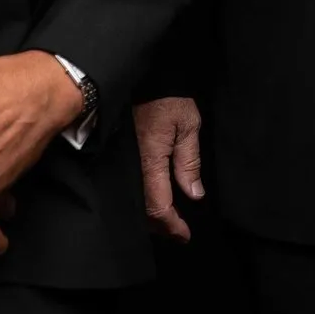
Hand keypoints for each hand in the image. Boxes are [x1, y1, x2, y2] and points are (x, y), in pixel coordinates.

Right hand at [135, 97, 205, 241]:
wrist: (145, 78)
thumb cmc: (169, 98)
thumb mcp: (188, 126)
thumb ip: (189, 162)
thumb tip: (194, 194)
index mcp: (150, 160)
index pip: (158, 205)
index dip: (171, 225)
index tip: (184, 235)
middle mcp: (133, 165)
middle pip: (143, 209)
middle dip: (161, 226)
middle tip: (179, 232)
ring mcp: (124, 162)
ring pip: (135, 200)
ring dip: (152, 215)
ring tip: (170, 221)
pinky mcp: (121, 157)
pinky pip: (130, 186)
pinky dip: (143, 199)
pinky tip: (155, 201)